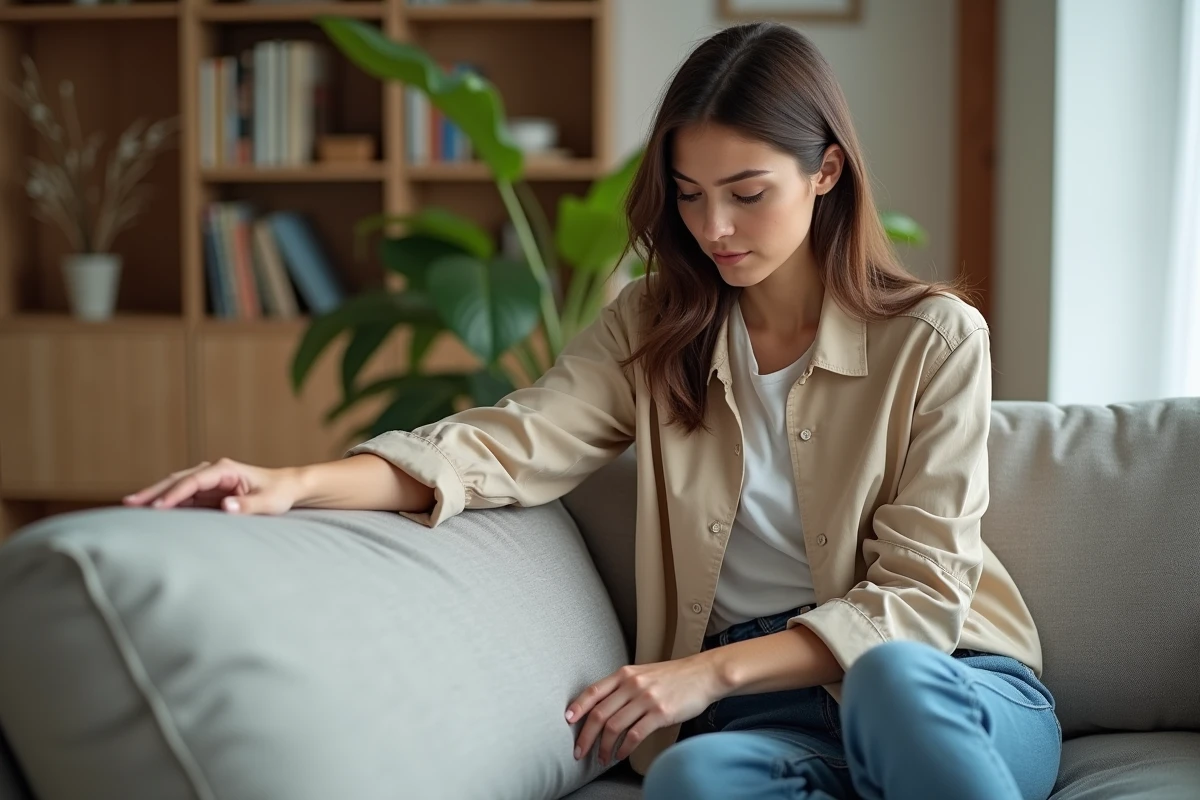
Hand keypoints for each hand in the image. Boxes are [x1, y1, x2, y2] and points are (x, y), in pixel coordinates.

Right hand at [122, 458, 301, 515]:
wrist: (288, 487)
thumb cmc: (280, 494)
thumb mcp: (269, 502)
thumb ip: (248, 505)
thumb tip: (226, 507)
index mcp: (225, 469)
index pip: (193, 481)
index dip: (173, 494)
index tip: (156, 508)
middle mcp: (213, 471)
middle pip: (177, 479)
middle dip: (153, 491)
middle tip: (128, 504)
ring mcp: (209, 480)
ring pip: (176, 486)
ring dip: (155, 496)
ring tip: (130, 508)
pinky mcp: (208, 491)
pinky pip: (183, 496)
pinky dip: (166, 502)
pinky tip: (150, 513)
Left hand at [565, 654, 723, 766]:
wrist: (704, 674)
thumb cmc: (674, 677)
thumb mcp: (644, 673)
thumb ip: (624, 686)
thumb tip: (604, 707)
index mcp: (625, 674)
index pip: (593, 691)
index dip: (577, 707)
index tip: (568, 721)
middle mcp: (632, 684)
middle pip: (599, 714)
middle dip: (586, 737)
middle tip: (580, 751)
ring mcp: (646, 698)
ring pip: (614, 727)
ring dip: (604, 747)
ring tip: (602, 758)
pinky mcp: (660, 713)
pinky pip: (634, 735)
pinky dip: (624, 748)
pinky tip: (621, 755)